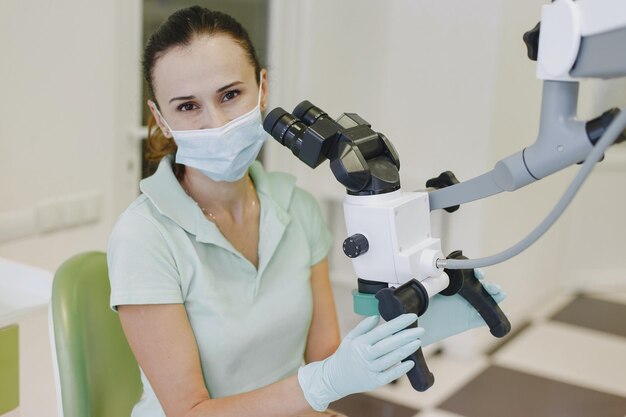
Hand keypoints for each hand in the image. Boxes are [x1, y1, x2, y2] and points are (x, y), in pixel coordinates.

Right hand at [298, 314, 422, 410]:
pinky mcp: (374, 381)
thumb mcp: (350, 338)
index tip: (411, 316)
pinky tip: (411, 362)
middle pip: (389, 344)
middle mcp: (365, 356)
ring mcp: (370, 369)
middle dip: (406, 336)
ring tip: (418, 342)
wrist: (334, 378)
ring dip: (406, 350)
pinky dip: (400, 369)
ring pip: (391, 358)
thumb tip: (376, 315)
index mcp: (360, 343)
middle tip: (420, 329)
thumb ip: (363, 327)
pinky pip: (390, 375)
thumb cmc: (345, 356)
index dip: (398, 323)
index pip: (383, 330)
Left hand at [418, 268, 505, 345]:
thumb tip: (438, 274)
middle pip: (480, 287)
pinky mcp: (467, 321)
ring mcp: (465, 307)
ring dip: (495, 296)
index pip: (468, 275)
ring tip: (500, 294)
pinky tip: (504, 313)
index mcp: (452, 285)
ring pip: (485, 300)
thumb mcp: (425, 291)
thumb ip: (433, 283)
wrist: (416, 324)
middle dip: (489, 285)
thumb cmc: (418, 304)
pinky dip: (494, 316)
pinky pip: (483, 318)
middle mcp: (461, 294)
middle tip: (492, 287)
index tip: (479, 274)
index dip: (476, 273)